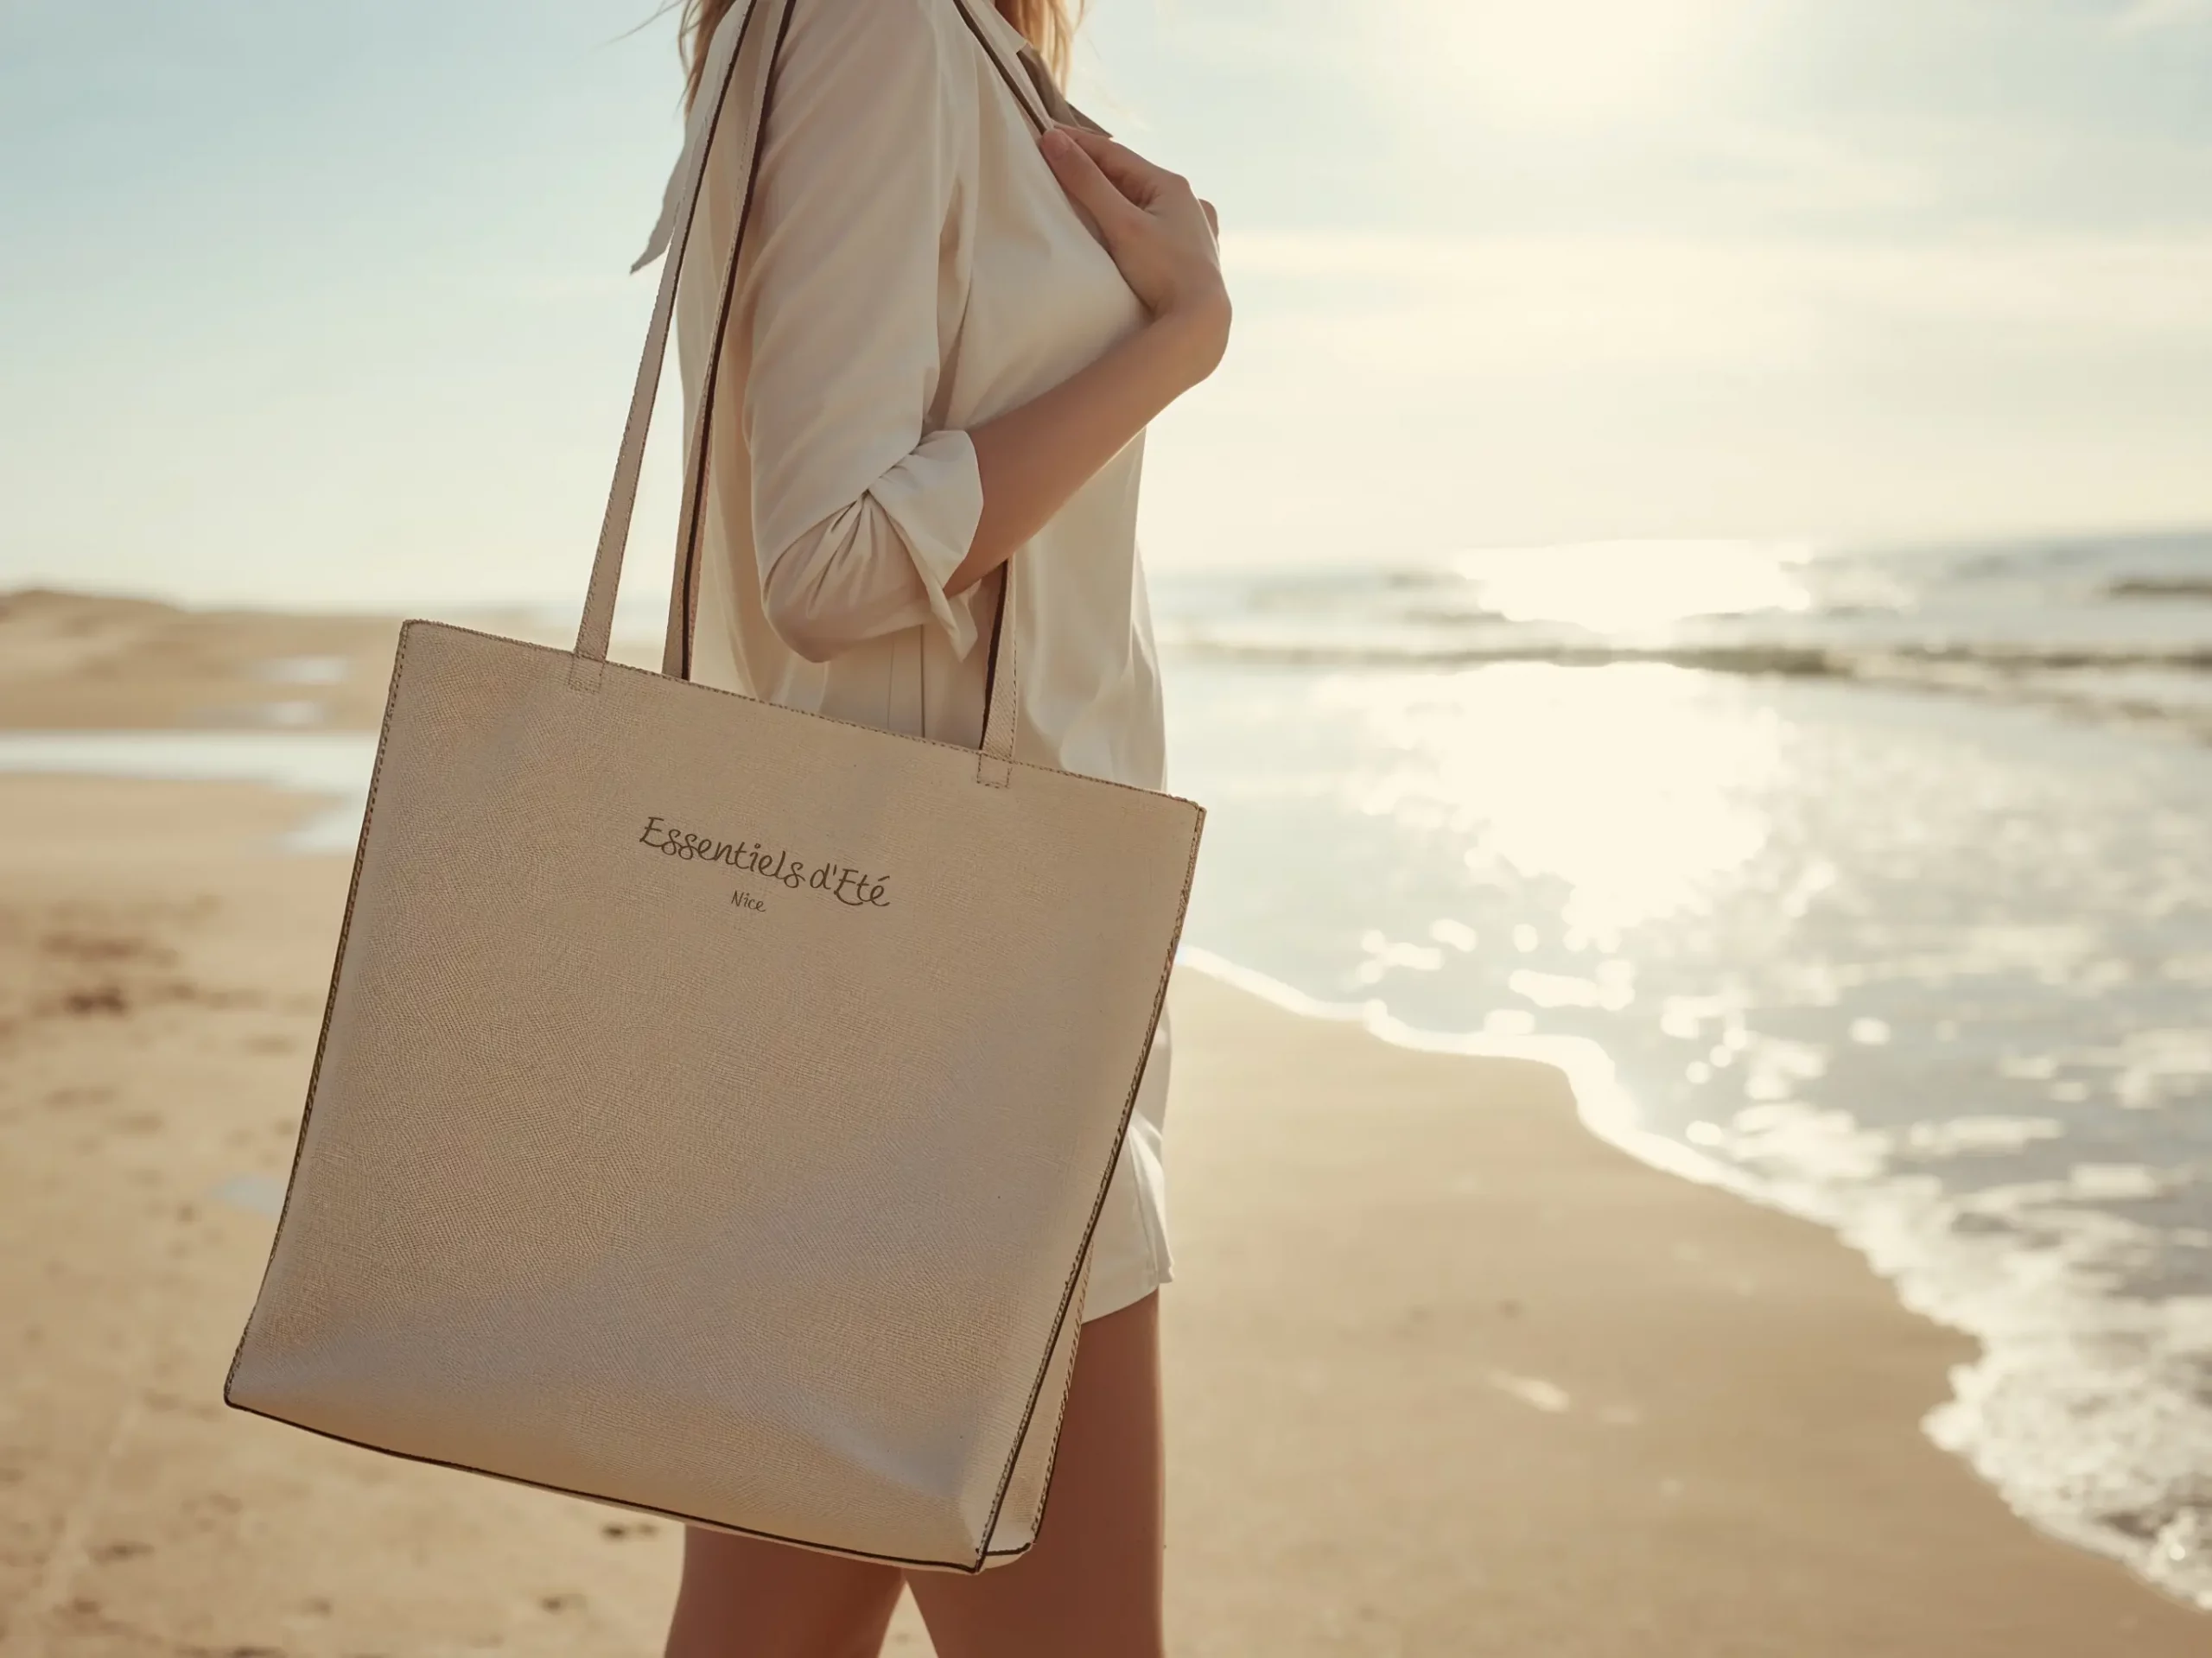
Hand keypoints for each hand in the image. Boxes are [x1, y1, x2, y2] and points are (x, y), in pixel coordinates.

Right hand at [1037, 124, 1230, 381]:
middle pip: (1132, 177)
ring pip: (1147, 201)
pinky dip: (1140, 220)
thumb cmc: (1163, 270)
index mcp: (1171, 185)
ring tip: (1093, 191)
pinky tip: (1140, 224)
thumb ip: (1087, 183)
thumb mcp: (1121, 223)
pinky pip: (1160, 227)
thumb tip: (1054, 141)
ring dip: (1119, 194)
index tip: (1046, 135)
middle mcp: (1189, 202)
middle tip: (1061, 161)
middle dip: (1097, 169)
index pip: (1115, 154)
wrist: (1200, 322)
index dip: (1079, 144)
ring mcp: (1195, 230)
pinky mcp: (1194, 257)